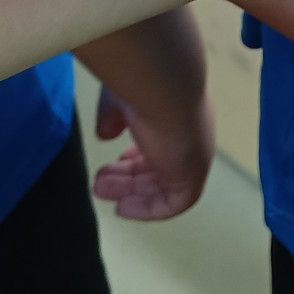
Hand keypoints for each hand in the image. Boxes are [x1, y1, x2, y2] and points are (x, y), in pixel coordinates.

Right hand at [90, 83, 215, 220]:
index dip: (139, 154)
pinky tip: (123, 208)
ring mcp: (194, 155)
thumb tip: (106, 134)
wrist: (163, 86)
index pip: (163, 141)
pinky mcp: (193, 176)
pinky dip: (148, 209)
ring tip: (100, 190)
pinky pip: (173, 203)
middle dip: (127, 176)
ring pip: (163, 184)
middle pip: (159, 166)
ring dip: (131, 191)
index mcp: (179, 113)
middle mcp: (191, 134)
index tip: (118, 158)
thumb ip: (114, 118)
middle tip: (99, 181)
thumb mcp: (121, 101)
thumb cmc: (142, 84)